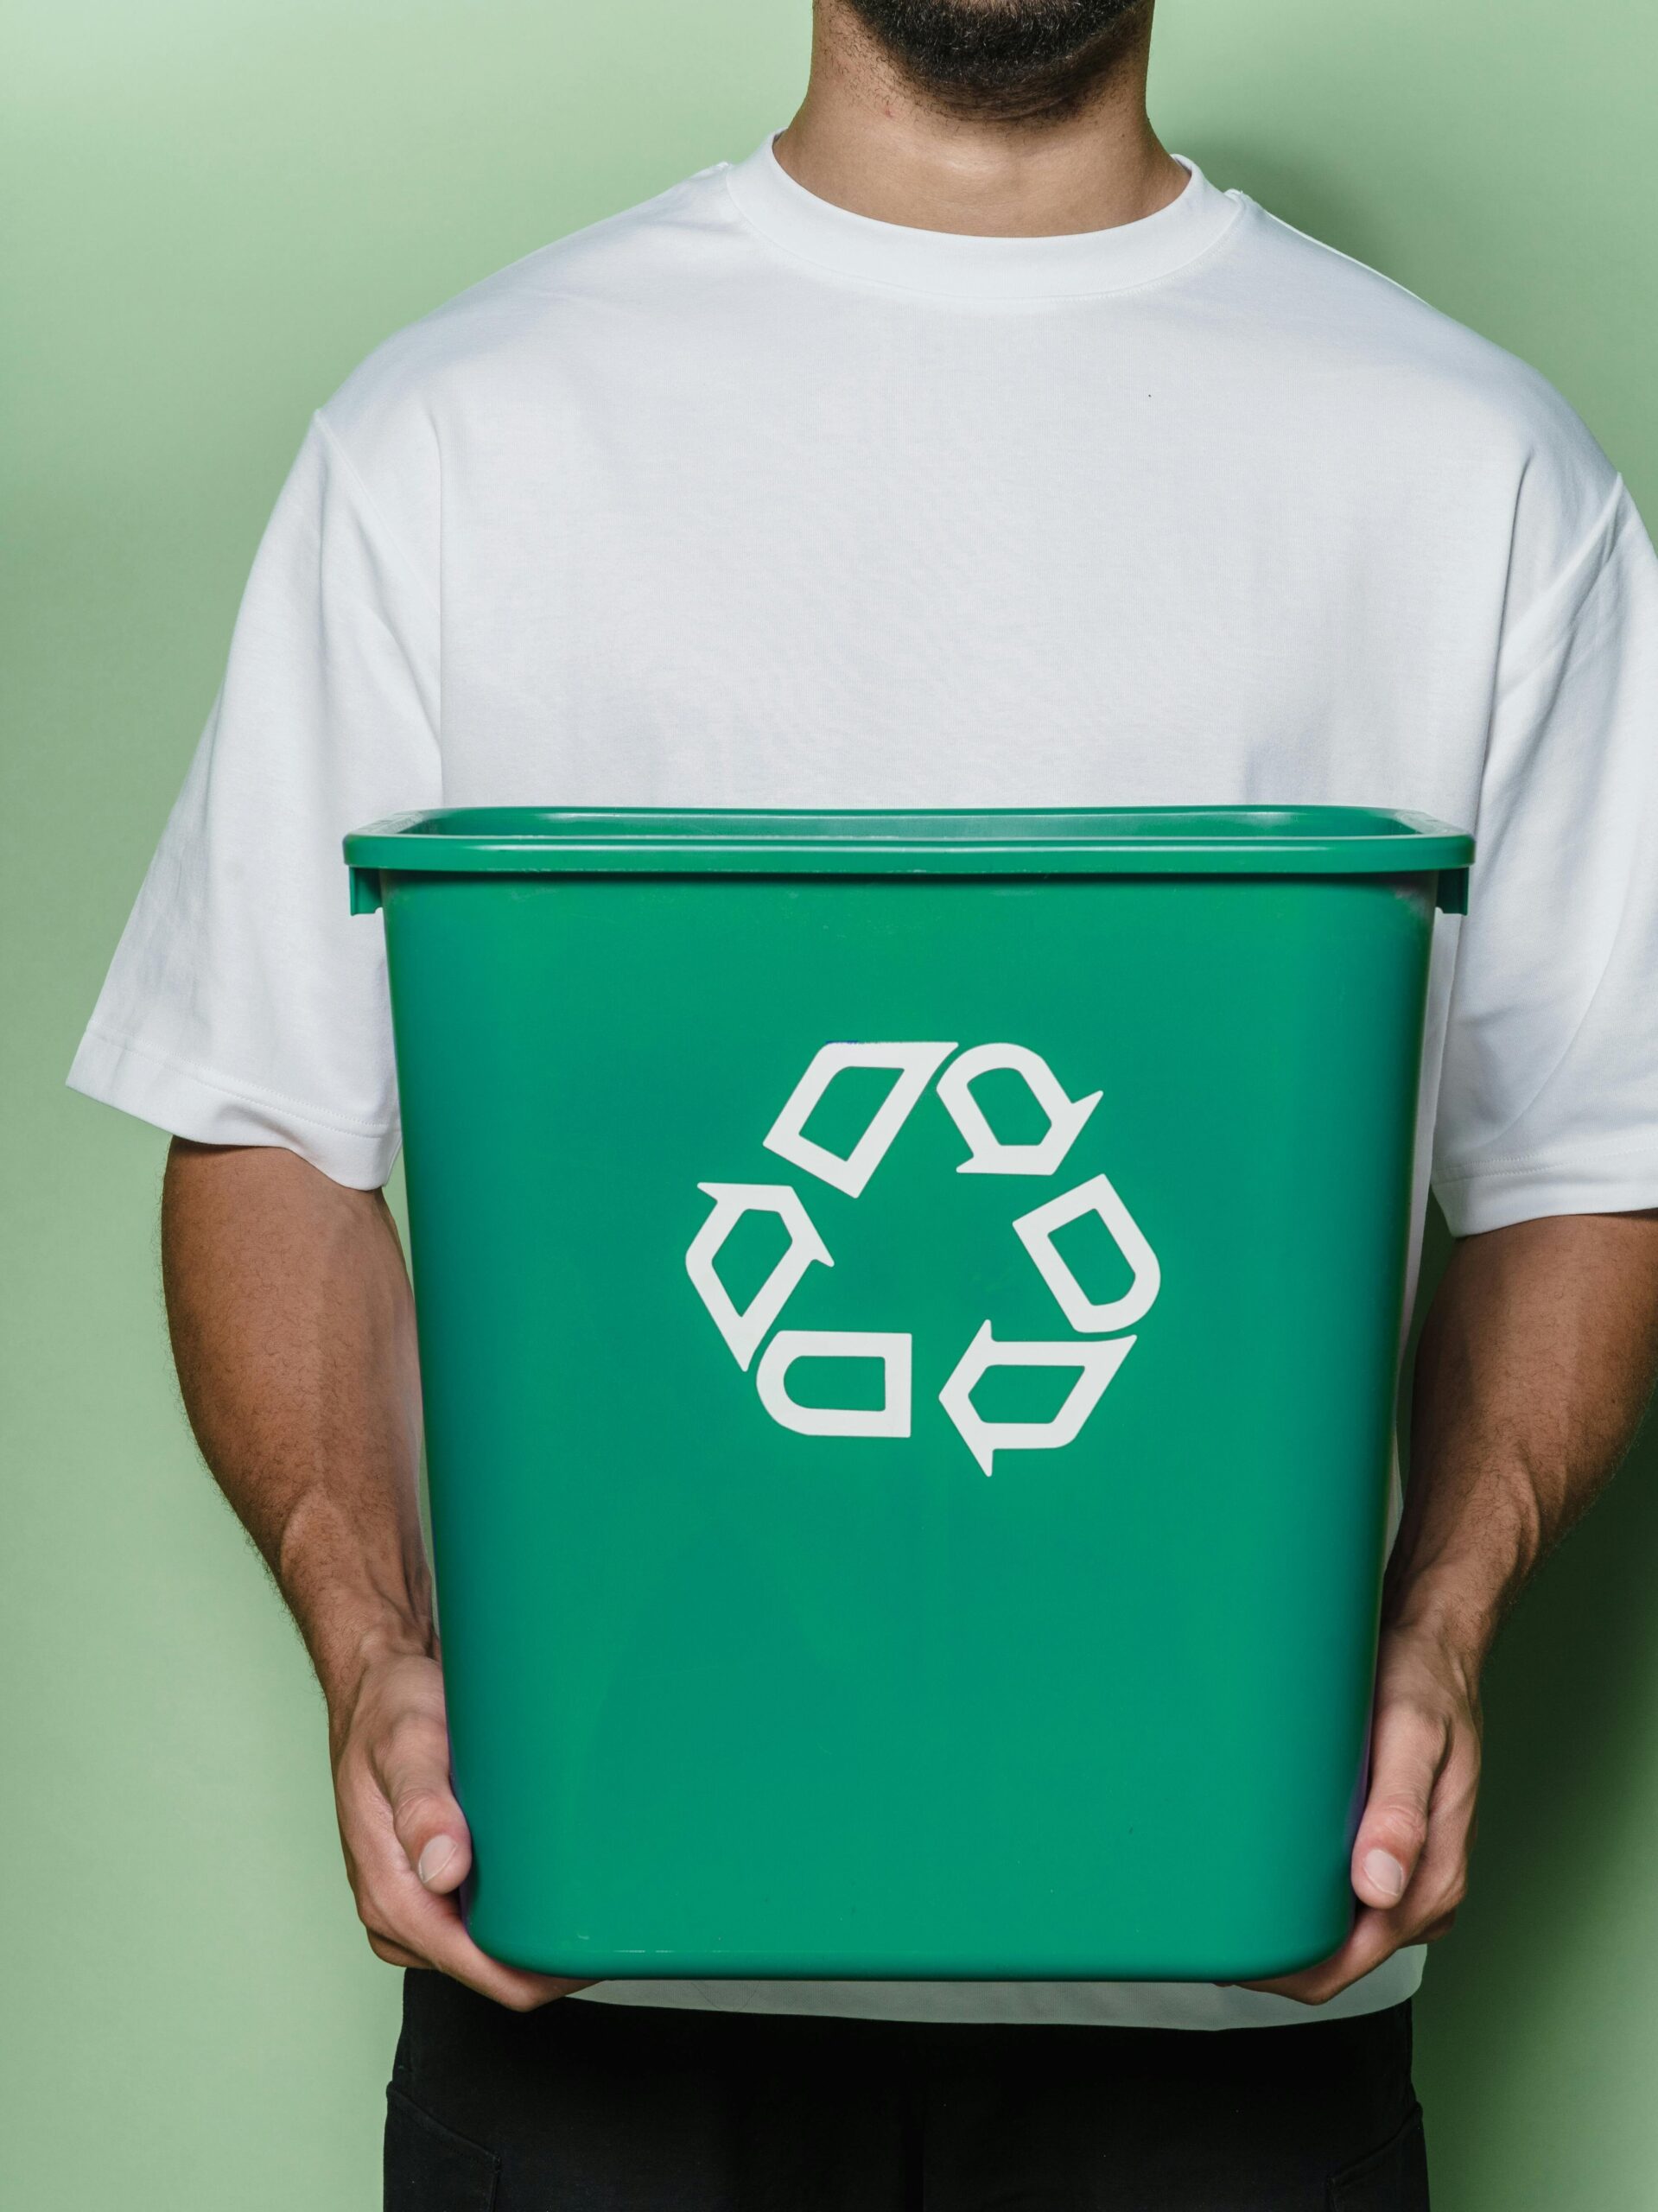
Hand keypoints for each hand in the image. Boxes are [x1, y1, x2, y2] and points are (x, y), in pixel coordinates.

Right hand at [329, 1646, 587, 2010]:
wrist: (376, 1688)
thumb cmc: (388, 1713)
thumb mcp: (406, 1747)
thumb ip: (423, 1807)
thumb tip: (443, 1869)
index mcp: (390, 1897)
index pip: (479, 1972)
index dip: (540, 1973)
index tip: (596, 1949)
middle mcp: (400, 1913)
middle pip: (490, 1970)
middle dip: (546, 1956)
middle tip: (608, 1919)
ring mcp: (418, 1901)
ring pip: (489, 1948)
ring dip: (534, 1932)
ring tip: (588, 1898)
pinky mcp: (433, 1883)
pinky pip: (482, 1917)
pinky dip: (519, 1907)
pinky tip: (554, 1879)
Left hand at [1243, 1613, 1480, 2004]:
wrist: (1435, 1647)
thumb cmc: (1426, 1685)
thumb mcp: (1414, 1737)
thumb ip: (1400, 1813)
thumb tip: (1380, 1887)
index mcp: (1430, 1882)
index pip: (1344, 1966)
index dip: (1280, 1972)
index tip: (1221, 1952)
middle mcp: (1417, 1890)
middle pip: (1331, 1958)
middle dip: (1269, 1951)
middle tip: (1199, 1921)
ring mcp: (1400, 1874)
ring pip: (1331, 1929)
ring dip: (1281, 1920)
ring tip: (1219, 1891)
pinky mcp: (1383, 1849)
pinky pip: (1334, 1892)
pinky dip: (1295, 1887)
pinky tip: (1256, 1864)